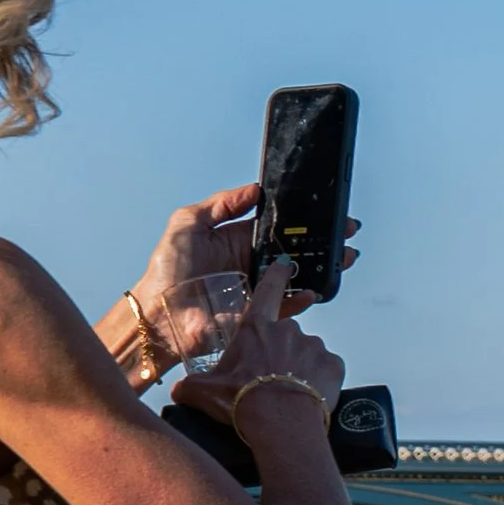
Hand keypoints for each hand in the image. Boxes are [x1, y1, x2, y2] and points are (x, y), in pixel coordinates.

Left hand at [129, 185, 359, 323]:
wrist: (159, 313)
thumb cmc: (166, 272)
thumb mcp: (188, 224)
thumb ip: (221, 205)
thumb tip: (253, 191)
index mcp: (237, 242)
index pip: (276, 228)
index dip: (299, 220)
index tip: (321, 212)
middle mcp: (251, 266)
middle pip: (294, 251)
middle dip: (322, 242)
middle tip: (344, 233)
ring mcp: (257, 290)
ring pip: (297, 277)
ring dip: (321, 267)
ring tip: (340, 257)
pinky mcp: (258, 314)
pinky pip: (287, 306)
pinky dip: (302, 298)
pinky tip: (312, 288)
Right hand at [170, 262, 343, 437]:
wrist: (280, 424)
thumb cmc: (244, 402)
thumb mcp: (205, 391)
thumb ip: (190, 385)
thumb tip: (178, 391)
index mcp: (256, 328)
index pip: (267, 291)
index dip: (275, 277)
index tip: (282, 266)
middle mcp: (288, 330)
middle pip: (285, 334)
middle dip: (280, 352)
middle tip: (270, 377)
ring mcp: (314, 346)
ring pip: (308, 352)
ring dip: (300, 367)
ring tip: (287, 391)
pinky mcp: (334, 365)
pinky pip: (328, 369)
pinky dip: (320, 380)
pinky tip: (307, 395)